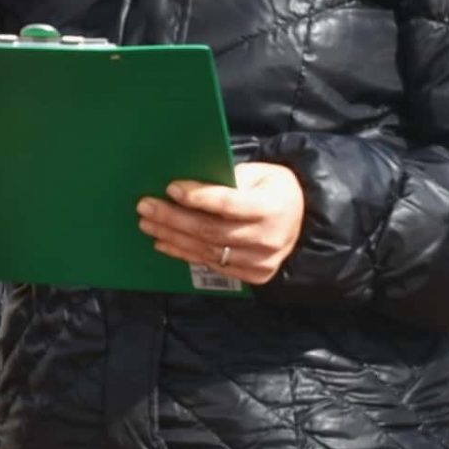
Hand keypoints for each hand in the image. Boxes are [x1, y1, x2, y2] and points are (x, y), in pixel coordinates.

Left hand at [136, 163, 305, 286]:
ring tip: (148, 224)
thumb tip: (184, 186)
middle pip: (211, 230)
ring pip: (208, 251)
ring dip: (172, 237)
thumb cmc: (273, 189)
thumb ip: (228, 179)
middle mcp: (269, 238)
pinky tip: (164, 242)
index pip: (228, 204)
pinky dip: (184, 253)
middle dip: (173, 218)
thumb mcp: (258, 173)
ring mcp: (262, 261)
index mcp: (272, 207)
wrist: (303, 219)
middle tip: (145, 207)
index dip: (198, 197)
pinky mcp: (255, 275)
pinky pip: (212, 265)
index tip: (171, 188)